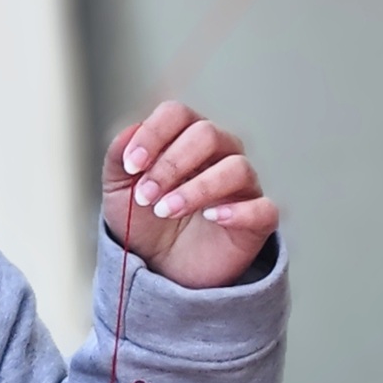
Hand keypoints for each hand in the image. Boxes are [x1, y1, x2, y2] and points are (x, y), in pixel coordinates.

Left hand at [103, 102, 278, 290]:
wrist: (160, 268)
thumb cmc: (145, 222)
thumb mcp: (119, 191)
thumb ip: (119, 158)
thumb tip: (131, 130)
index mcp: (186, 138)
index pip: (178, 114)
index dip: (153, 134)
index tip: (131, 165)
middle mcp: (220, 154)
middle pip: (207, 134)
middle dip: (171, 165)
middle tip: (147, 196)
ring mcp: (243, 186)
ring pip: (236, 168)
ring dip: (196, 190)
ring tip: (166, 211)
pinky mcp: (258, 219)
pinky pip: (263, 207)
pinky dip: (238, 211)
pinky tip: (211, 218)